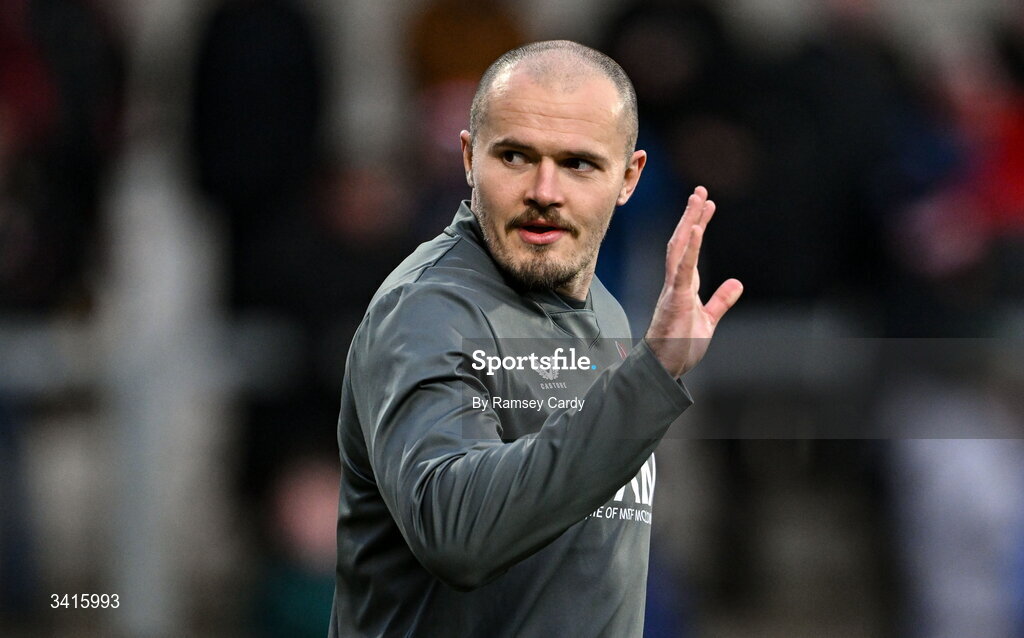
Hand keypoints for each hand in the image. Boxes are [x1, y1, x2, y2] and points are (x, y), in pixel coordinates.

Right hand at [644, 186, 742, 377]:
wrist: (665, 368)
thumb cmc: (680, 347)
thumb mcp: (708, 320)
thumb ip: (721, 301)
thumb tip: (737, 283)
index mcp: (683, 286)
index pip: (691, 250)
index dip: (698, 226)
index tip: (707, 205)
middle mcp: (676, 282)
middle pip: (683, 242)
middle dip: (691, 216)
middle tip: (700, 192)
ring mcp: (674, 288)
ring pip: (680, 249)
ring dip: (689, 223)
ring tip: (698, 201)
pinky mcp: (675, 299)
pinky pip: (682, 269)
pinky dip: (690, 249)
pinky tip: (696, 231)